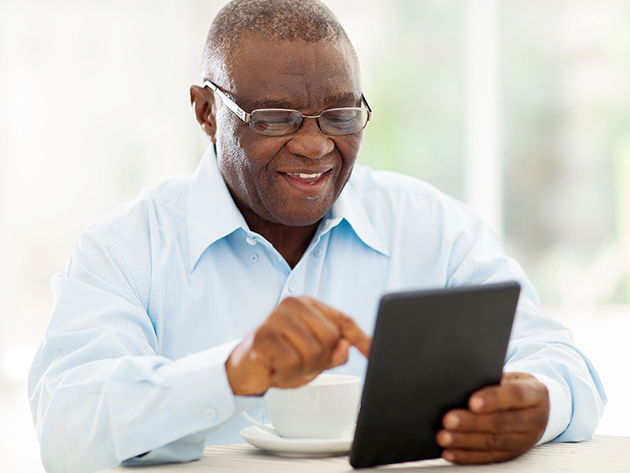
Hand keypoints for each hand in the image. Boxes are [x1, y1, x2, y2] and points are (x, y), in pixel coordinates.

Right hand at [226, 296, 370, 395]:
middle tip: (299, 363)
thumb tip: (347, 346)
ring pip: (314, 352)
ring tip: (285, 365)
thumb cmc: (280, 358)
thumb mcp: (314, 358)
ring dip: (301, 369)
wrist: (243, 369)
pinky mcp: (264, 335)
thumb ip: (333, 352)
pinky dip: (287, 374)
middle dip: (320, 360)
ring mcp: (277, 317)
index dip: (362, 338)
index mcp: (309, 305)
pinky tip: (275, 368)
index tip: (375, 352)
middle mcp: (294, 304)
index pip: (344, 320)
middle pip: (331, 338)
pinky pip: (293, 363)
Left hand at [437, 372, 549, 463]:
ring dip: (465, 441)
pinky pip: (489, 457)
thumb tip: (463, 386)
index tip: (472, 402)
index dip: (493, 399)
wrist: (538, 406)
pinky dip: (467, 456)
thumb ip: (491, 381)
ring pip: (493, 442)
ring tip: (444, 437)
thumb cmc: (515, 386)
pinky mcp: (513, 454)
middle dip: (472, 422)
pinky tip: (450, 453)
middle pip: (501, 422)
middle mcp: (534, 419)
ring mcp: (525, 440)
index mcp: (535, 394)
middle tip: (448, 420)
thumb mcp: (511, 377)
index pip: (515, 395)